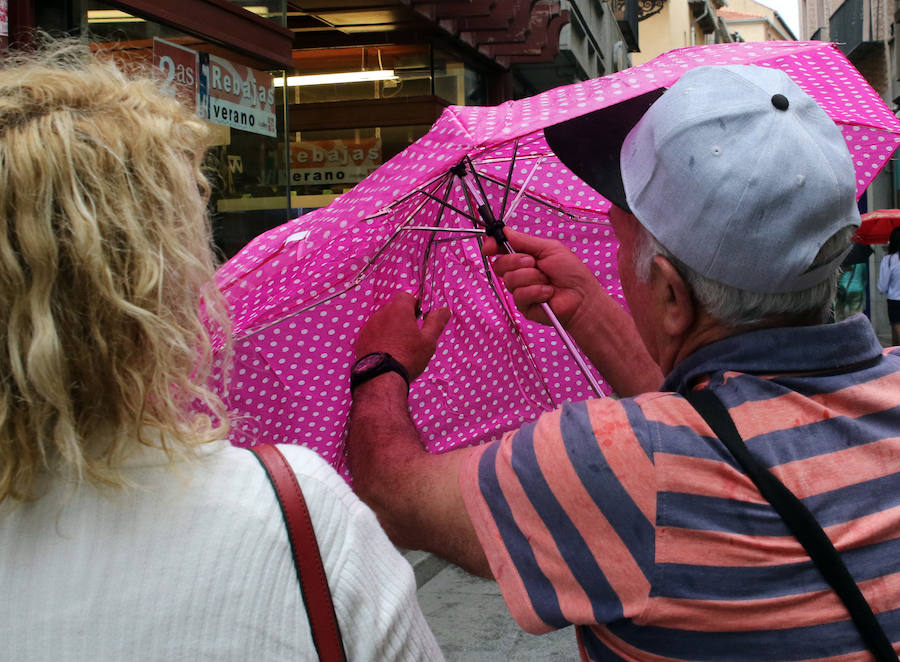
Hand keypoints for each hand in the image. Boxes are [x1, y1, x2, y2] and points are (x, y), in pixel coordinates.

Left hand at [355, 291, 450, 379]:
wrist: (381, 379)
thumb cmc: (407, 358)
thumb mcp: (428, 340)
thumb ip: (436, 322)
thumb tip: (444, 309)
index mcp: (399, 310)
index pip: (407, 295)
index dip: (415, 305)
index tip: (420, 317)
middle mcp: (381, 314)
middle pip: (394, 309)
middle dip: (403, 318)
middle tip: (412, 336)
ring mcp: (369, 327)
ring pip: (383, 322)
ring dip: (391, 329)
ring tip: (400, 348)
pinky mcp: (361, 340)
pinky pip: (373, 334)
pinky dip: (380, 339)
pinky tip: (388, 353)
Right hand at [482, 228, 601, 333]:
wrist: (582, 297)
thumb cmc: (571, 273)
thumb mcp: (549, 248)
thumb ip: (525, 241)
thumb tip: (505, 232)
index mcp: (524, 257)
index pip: (500, 250)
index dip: (492, 246)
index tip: (490, 246)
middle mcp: (520, 273)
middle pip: (500, 265)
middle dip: (518, 261)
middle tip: (535, 263)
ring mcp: (520, 290)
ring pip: (510, 280)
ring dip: (532, 278)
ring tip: (547, 280)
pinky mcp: (524, 306)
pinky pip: (519, 296)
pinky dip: (536, 292)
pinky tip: (547, 293)